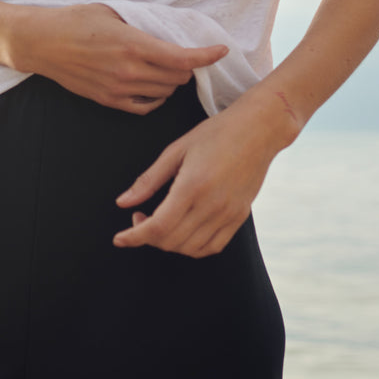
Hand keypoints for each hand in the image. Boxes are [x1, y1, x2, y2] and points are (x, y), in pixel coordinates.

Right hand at [14, 2, 227, 114]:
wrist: (42, 43)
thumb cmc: (75, 21)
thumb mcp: (114, 13)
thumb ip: (144, 24)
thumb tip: (170, 30)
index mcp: (133, 44)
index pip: (182, 58)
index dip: (206, 55)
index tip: (220, 50)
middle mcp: (129, 70)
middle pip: (178, 77)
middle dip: (188, 66)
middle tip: (185, 55)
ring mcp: (119, 89)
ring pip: (165, 93)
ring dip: (172, 81)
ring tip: (167, 68)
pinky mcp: (109, 100)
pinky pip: (146, 107)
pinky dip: (156, 98)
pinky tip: (153, 86)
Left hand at [113, 91, 294, 254]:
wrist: (258, 130)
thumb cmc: (215, 134)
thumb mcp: (176, 150)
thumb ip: (148, 180)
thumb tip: (122, 202)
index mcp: (192, 186)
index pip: (158, 227)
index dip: (134, 237)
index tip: (119, 239)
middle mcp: (212, 205)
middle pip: (171, 241)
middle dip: (147, 237)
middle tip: (139, 217)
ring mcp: (229, 214)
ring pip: (190, 248)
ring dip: (168, 243)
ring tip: (160, 223)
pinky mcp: (240, 218)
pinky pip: (212, 247)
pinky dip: (192, 247)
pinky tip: (182, 231)